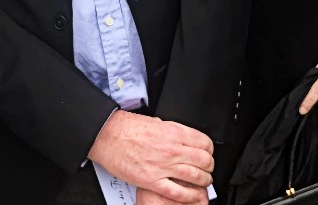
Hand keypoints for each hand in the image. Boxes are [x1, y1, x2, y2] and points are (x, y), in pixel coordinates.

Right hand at [88, 111, 213, 201]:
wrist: (108, 136)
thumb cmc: (128, 128)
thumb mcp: (157, 122)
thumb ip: (173, 132)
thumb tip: (184, 138)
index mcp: (174, 133)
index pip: (205, 143)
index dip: (210, 150)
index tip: (207, 153)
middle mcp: (172, 149)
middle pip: (204, 161)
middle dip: (209, 166)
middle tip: (207, 168)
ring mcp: (163, 166)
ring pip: (196, 177)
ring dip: (204, 180)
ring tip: (203, 181)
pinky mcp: (152, 181)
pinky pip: (178, 192)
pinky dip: (190, 195)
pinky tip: (192, 194)